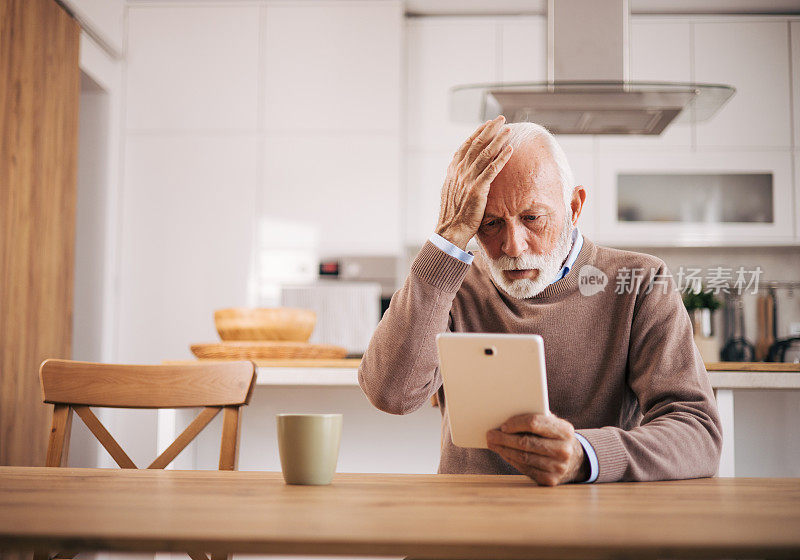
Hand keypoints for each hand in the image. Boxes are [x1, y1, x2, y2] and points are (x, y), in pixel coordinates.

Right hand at [435, 115, 513, 249]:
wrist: (450, 230)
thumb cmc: (452, 214)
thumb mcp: (451, 191)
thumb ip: (457, 178)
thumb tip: (461, 170)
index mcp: (453, 170)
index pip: (467, 145)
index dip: (478, 133)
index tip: (487, 124)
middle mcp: (459, 171)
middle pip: (477, 145)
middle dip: (490, 130)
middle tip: (501, 119)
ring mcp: (468, 180)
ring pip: (485, 154)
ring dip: (498, 140)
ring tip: (508, 130)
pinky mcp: (477, 190)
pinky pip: (492, 170)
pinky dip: (502, 158)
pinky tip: (510, 149)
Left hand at [486, 413, 588, 485]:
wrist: (574, 460)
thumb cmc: (555, 436)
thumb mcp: (552, 423)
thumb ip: (535, 418)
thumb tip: (505, 418)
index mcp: (565, 430)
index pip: (535, 423)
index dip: (516, 423)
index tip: (502, 425)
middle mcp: (564, 450)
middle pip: (526, 443)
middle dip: (504, 439)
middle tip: (490, 435)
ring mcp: (558, 467)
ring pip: (523, 457)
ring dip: (504, 450)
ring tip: (492, 443)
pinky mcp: (550, 480)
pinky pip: (525, 469)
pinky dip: (511, 460)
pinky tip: (503, 453)